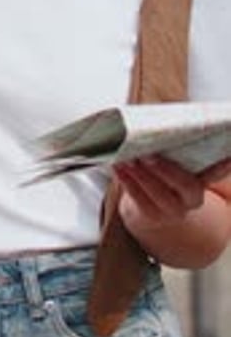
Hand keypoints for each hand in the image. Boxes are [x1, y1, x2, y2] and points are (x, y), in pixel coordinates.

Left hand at [115, 154, 230, 231]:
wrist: (147, 204)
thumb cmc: (160, 172)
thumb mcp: (171, 160)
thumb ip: (172, 145)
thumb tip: (157, 120)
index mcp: (201, 179)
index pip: (216, 171)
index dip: (224, 166)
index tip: (229, 155)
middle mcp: (192, 198)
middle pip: (186, 185)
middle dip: (167, 170)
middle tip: (149, 155)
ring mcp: (173, 210)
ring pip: (160, 194)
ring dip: (141, 175)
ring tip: (126, 159)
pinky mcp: (152, 216)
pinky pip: (139, 200)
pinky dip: (127, 182)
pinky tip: (118, 168)